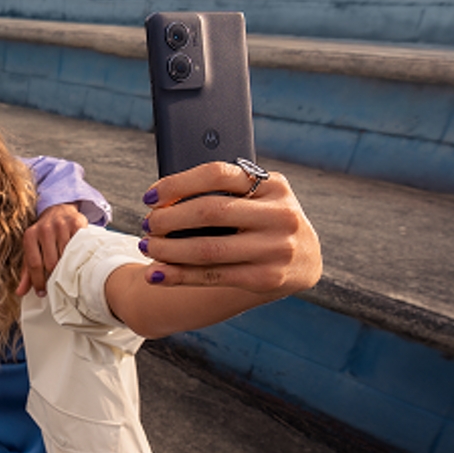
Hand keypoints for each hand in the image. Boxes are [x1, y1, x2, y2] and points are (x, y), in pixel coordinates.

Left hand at [18, 203, 88, 296]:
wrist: (59, 211)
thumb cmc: (44, 236)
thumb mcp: (32, 250)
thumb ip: (26, 272)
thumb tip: (20, 292)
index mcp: (30, 235)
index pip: (34, 264)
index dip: (38, 281)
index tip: (42, 293)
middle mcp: (44, 229)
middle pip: (51, 262)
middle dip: (54, 276)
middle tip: (58, 284)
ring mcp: (61, 225)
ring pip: (66, 256)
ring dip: (68, 267)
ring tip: (70, 273)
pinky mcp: (76, 223)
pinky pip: (78, 245)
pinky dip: (79, 255)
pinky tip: (79, 260)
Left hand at [139, 161, 320, 295]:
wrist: (306, 260)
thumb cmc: (266, 221)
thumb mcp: (259, 198)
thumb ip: (226, 192)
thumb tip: (163, 198)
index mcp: (274, 185)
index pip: (217, 174)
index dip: (177, 183)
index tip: (149, 196)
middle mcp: (279, 215)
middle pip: (209, 212)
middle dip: (168, 219)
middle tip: (147, 224)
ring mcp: (276, 248)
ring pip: (208, 249)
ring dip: (167, 250)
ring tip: (146, 247)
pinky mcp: (267, 278)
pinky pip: (213, 276)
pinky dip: (179, 275)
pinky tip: (157, 274)